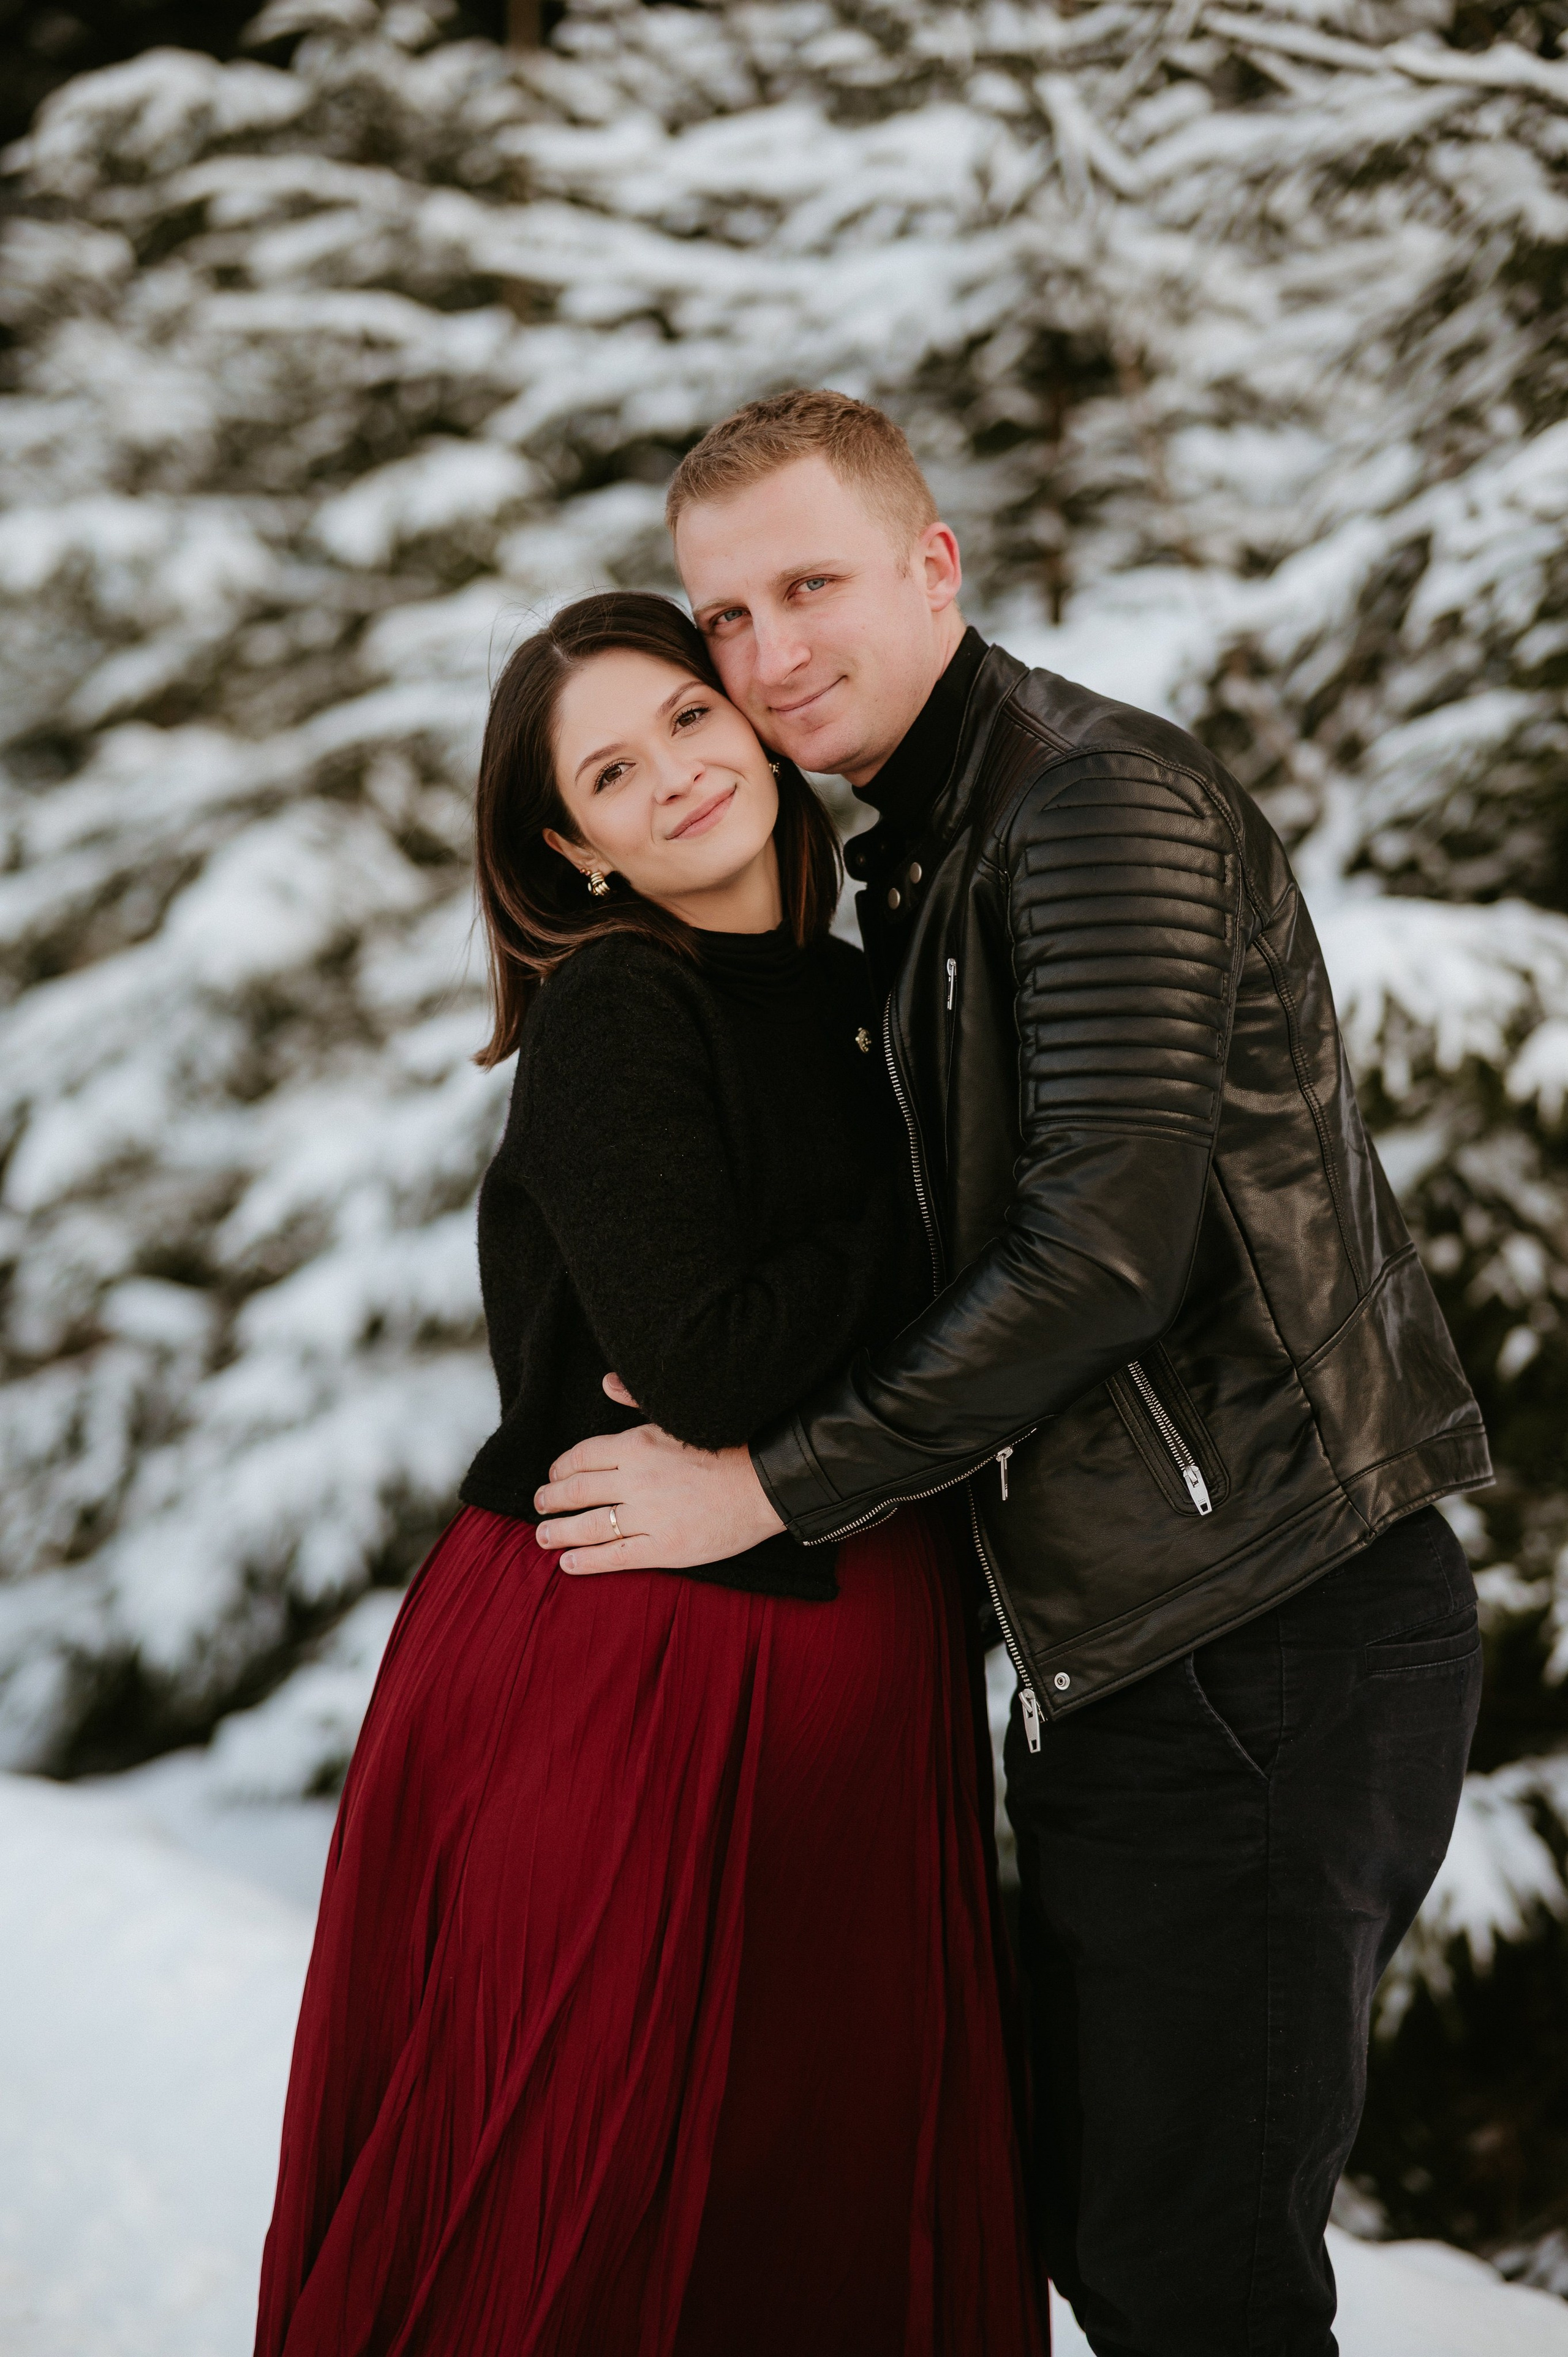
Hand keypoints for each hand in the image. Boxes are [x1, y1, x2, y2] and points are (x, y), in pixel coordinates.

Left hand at [534, 1395, 784, 1574]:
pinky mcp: (664, 1547)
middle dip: (552, 1499)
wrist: (769, 1482)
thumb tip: (606, 1381)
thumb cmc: (731, 1444)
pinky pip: (615, 1557)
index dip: (561, 1468)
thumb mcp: (681, 1413)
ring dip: (559, 1531)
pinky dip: (586, 1561)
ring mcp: (648, 1516)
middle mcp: (635, 1480)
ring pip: (589, 1525)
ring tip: (543, 1536)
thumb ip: (637, 1399)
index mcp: (637, 1445)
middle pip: (578, 1491)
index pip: (583, 1456)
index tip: (552, 1476)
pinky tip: (568, 1563)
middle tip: (539, 1505)